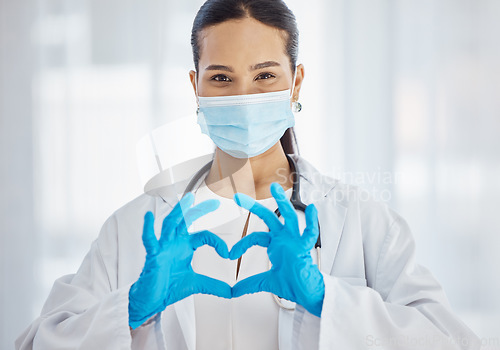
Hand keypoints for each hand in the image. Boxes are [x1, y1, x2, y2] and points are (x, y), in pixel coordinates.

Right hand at [129, 193, 230, 328]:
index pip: (204, 236)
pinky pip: (149, 240)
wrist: (153, 300)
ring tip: (187, 199)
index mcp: (185, 246)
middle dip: (199, 210)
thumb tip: (231, 292)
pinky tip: (148, 216)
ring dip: (179, 211)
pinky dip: (148, 228)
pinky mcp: (152, 255)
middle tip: (214, 202)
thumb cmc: (168, 286)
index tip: (227, 253)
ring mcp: (163, 247)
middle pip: (186, 220)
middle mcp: (174, 243)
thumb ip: (214, 286)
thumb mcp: (197, 284)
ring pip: (170, 224)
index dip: (217, 242)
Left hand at [229, 182, 323, 317]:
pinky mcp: (304, 248)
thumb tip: (233, 290)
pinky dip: (312, 220)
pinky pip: (309, 232)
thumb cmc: (291, 282)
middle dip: (254, 206)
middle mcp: (284, 238)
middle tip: (239, 196)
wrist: (306, 292)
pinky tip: (312, 208)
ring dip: (282, 202)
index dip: (242, 243)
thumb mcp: (266, 282)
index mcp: (275, 244)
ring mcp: (295, 240)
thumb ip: (250, 283)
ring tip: (274, 188)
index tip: (230, 254)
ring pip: (288, 217)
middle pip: (268, 218)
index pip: (256, 236)